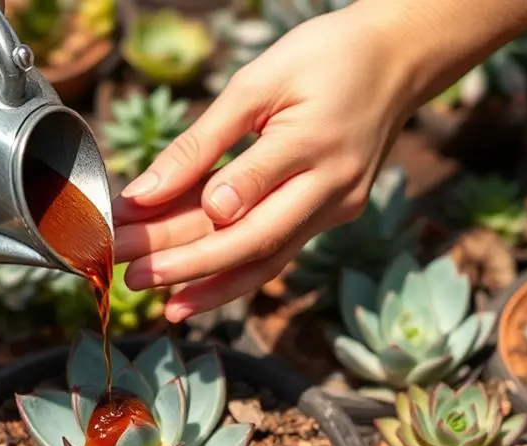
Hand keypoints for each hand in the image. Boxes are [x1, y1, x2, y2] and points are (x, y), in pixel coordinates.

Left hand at [112, 6, 417, 322]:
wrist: (398, 60)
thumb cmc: (323, 58)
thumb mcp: (256, 83)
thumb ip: (202, 141)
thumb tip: (147, 191)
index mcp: (313, 143)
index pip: (240, 192)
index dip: (180, 215)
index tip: (127, 225)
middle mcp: (332, 187)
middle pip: (252, 241)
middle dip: (185, 263)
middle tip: (129, 274)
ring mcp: (338, 208)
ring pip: (267, 259)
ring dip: (210, 285)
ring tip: (162, 306)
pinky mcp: (333, 216)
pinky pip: (279, 251)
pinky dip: (236, 274)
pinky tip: (197, 293)